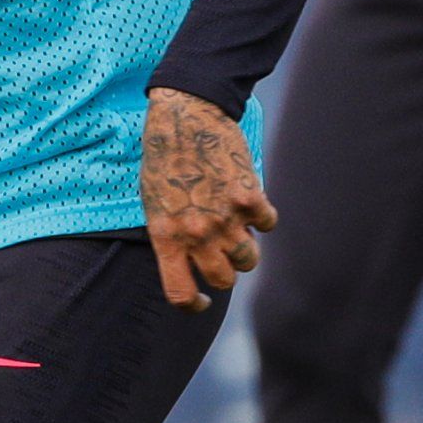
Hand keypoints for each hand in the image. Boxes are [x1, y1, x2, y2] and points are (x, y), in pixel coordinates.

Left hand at [141, 86, 273, 309]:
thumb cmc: (165, 159)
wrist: (185, 116)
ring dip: (246, 248)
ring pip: (249, 260)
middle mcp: (196, 234)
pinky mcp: (250, 197)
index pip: (180, 293)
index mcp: (166, 238)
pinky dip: (262, 216)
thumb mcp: (154, 205)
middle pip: (223, 280)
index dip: (194, 305)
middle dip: (225, 271)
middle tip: (223, 253)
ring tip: (237, 227)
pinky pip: (268, 224)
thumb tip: (192, 263)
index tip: (202, 301)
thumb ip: (172, 237)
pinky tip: (250, 200)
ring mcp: (225, 218)